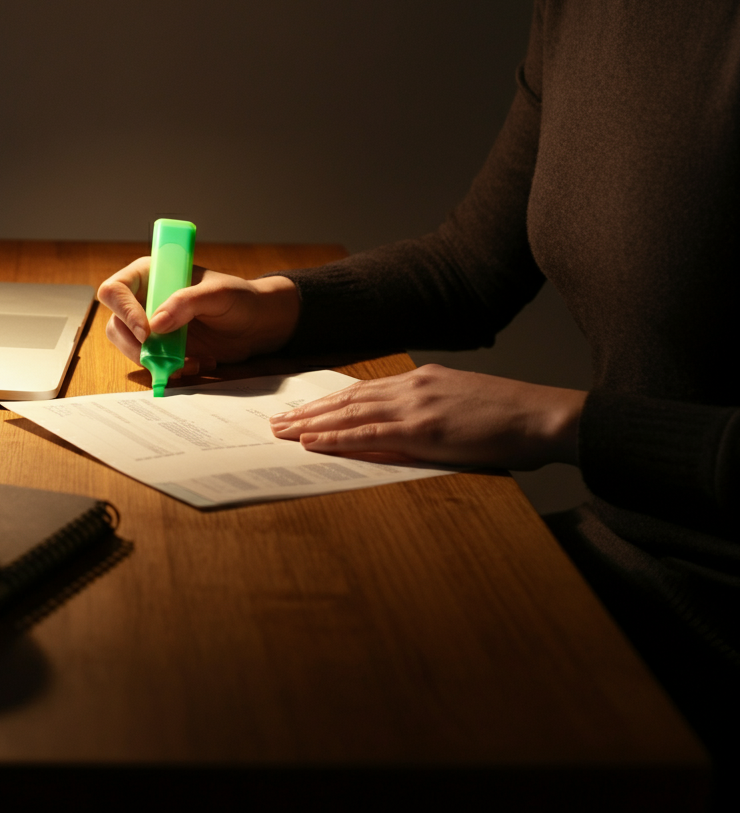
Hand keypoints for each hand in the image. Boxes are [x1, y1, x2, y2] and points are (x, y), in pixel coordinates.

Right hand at [98, 259, 299, 373]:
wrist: (258, 324)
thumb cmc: (240, 297)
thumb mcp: (218, 294)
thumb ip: (186, 302)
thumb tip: (155, 324)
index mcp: (151, 274)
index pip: (115, 290)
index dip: (125, 311)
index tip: (148, 332)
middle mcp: (144, 299)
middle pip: (116, 324)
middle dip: (136, 346)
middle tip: (164, 357)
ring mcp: (152, 326)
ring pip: (129, 347)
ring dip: (154, 361)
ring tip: (188, 361)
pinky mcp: (163, 348)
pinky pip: (151, 363)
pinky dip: (169, 369)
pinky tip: (196, 363)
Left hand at [269, 364, 584, 469]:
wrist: (544, 416)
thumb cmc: (512, 416)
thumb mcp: (463, 403)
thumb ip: (430, 409)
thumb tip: (405, 426)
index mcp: (422, 379)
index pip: (363, 389)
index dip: (329, 401)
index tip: (304, 409)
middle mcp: (412, 386)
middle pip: (347, 398)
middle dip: (309, 410)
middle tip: (276, 420)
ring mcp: (416, 405)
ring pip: (349, 413)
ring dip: (311, 424)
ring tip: (281, 432)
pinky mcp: (423, 429)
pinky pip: (368, 434)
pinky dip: (335, 437)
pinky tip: (311, 443)